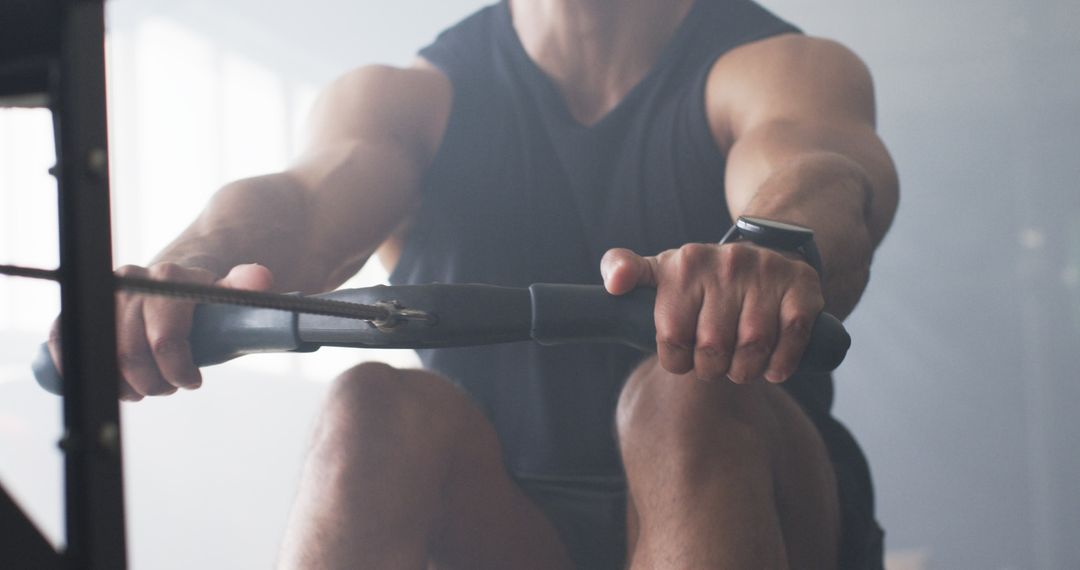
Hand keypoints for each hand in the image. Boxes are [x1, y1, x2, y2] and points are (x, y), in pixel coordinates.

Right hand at [47, 262, 273, 400]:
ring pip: (103, 354)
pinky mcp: (79, 306)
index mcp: (170, 280)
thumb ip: (243, 289)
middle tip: (166, 389)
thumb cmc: (201, 304)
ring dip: (122, 383)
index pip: (167, 339)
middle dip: (153, 383)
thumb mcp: (225, 298)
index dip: (177, 370)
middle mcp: (132, 281)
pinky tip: (101, 381)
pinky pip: (64, 339)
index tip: (192, 383)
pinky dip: (75, 366)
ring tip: (142, 388)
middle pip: (132, 354)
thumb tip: (261, 277)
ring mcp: (103, 293)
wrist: (169, 285)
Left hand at [601, 243, 822, 382]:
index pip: (672, 336)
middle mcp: (726, 262)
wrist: (768, 251)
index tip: (684, 356)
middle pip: (713, 347)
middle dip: (712, 369)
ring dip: (746, 371)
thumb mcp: (661, 270)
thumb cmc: (703, 278)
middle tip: (715, 364)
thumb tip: (613, 284)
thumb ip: (623, 269)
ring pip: (752, 346)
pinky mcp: (801, 286)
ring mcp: (766, 272)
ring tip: (741, 366)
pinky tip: (772, 368)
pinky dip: (781, 363)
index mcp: (685, 263)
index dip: (678, 360)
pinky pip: (792, 337)